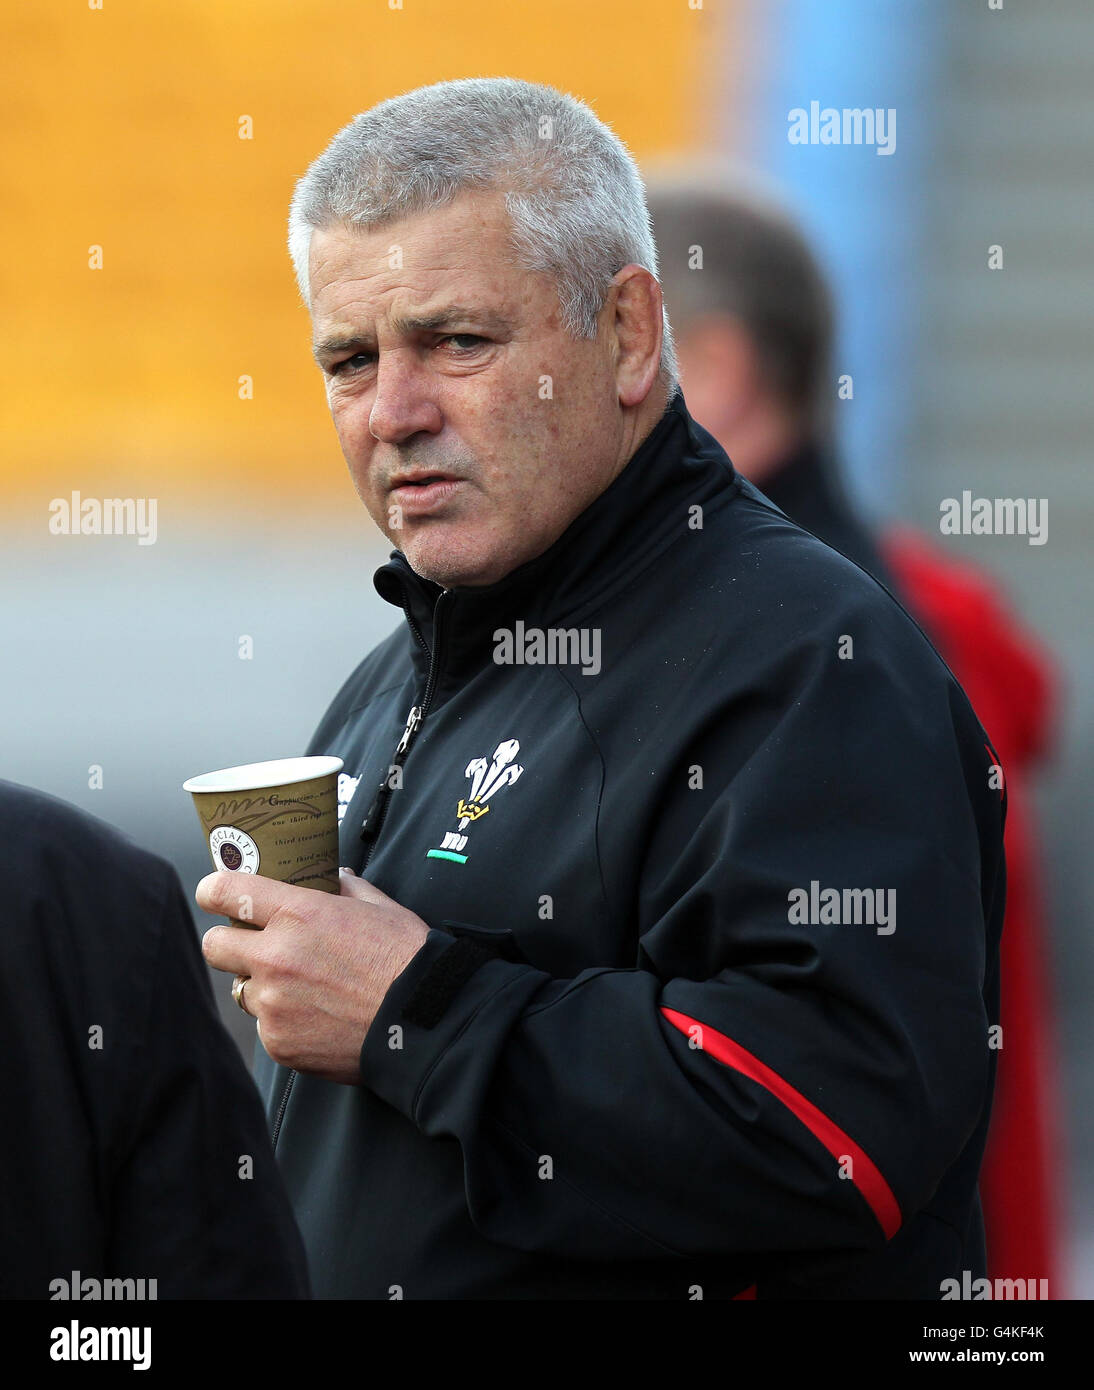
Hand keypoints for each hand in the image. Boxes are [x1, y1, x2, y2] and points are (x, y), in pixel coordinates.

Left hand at [198, 868, 429, 1084]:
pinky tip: (319, 1020)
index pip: (226, 892)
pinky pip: (266, 1027)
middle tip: (255, 948)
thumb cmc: (407, 959)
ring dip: (263, 987)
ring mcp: (273, 1003)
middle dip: (229, 943)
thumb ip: (345, 888)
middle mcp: (276, 956)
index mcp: (298, 913)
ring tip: (305, 991)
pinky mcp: (278, 1042)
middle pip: (214, 945)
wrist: (423, 1022)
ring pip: (243, 990)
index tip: (215, 896)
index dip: (213, 891)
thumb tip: (334, 877)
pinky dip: (285, 1023)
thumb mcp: (379, 907)